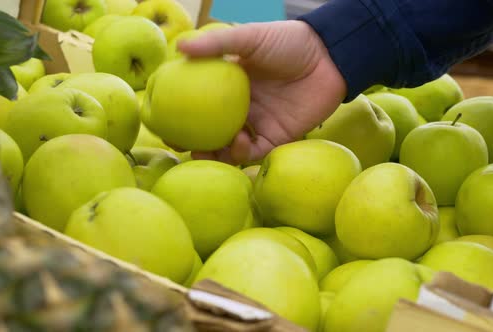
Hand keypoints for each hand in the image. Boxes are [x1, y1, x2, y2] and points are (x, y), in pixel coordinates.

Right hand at [178, 20, 346, 164]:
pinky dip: (244, 153)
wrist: (327, 56)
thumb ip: (217, 44)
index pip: (199, 105)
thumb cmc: (288, 42)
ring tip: (207, 152)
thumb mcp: (250, 38)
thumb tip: (179, 47)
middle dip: (195, 144)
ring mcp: (259, 124)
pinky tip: (240, 143)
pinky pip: (257, 153)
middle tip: (181, 147)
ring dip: (217, 154)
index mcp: (229, 87)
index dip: (181, 116)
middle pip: (212, 133)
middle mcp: (241, 108)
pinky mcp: (279, 137)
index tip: (165, 122)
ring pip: (231, 148)